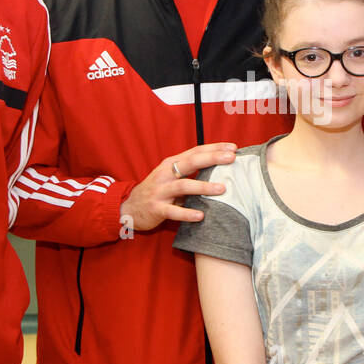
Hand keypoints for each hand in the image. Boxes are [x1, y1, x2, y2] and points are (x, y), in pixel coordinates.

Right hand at [119, 143, 237, 230]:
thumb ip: (191, 171)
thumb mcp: (172, 176)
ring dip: (203, 186)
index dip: (214, 148)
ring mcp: (160, 191)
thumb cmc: (158, 191)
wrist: (129, 208)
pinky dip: (187, 214)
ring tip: (222, 189)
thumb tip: (221, 167)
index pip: (195, 151)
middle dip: (212, 159)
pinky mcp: (156, 208)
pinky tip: (201, 216)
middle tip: (231, 158)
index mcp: (171, 164)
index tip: (234, 147)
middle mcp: (165, 174)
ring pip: (183, 186)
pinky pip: (173, 211)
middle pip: (190, 162)